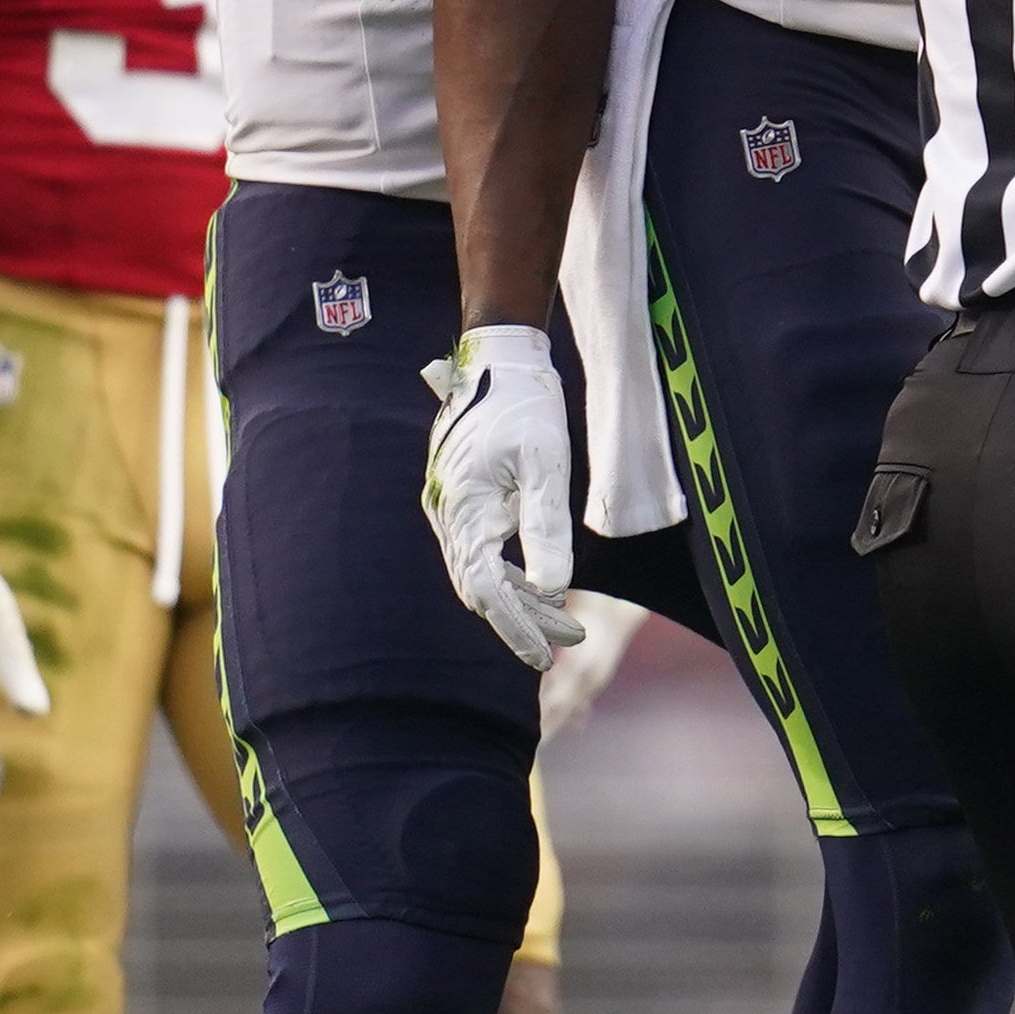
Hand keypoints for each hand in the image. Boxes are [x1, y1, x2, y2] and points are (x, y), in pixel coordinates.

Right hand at [421, 322, 584, 664]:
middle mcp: (448, 514)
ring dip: (517, 600)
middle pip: (480, 588)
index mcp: (466, 510)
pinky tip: (538, 584)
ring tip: (562, 622)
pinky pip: (479, 552)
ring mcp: (450, 507)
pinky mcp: (460, 498)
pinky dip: (507, 575)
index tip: (546, 656)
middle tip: (565, 644)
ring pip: (479, 573)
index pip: (488, 590)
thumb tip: (555, 589)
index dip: (517, 627)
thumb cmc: (527, 404)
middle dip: (521, 620)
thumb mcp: (548, 464)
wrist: (500, 357)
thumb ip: (546, 526)